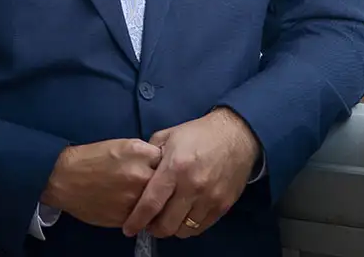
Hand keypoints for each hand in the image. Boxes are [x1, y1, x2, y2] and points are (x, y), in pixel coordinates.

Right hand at [41, 139, 161, 227]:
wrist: (65, 178)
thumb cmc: (90, 158)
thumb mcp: (120, 145)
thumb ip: (144, 154)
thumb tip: (161, 164)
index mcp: (139, 152)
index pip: (167, 159)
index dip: (163, 164)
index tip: (159, 167)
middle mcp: (141, 174)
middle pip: (167, 182)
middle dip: (162, 184)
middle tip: (151, 183)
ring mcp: (136, 198)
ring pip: (158, 203)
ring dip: (155, 201)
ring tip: (139, 196)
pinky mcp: (129, 217)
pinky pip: (145, 217)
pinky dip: (142, 213)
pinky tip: (130, 205)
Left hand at [122, 108, 260, 239]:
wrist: (235, 136)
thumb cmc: (197, 134)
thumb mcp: (167, 136)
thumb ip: (150, 155)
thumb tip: (139, 172)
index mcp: (174, 167)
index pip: (151, 202)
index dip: (137, 219)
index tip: (128, 229)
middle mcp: (191, 187)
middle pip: (167, 224)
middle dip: (153, 229)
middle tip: (148, 223)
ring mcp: (209, 199)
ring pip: (184, 230)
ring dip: (172, 228)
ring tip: (166, 219)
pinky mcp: (222, 206)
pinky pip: (201, 228)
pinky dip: (188, 227)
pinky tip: (183, 216)